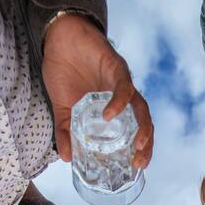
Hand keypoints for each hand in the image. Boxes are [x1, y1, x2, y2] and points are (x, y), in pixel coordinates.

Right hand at [41, 13, 152, 169]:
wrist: (58, 38)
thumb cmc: (63, 71)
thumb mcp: (62, 109)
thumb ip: (66, 132)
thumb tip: (66, 158)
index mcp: (115, 107)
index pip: (135, 130)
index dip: (140, 148)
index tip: (137, 166)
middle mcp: (123, 96)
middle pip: (144, 121)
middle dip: (146, 143)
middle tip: (139, 161)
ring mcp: (121, 81)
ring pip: (141, 106)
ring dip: (143, 127)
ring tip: (137, 145)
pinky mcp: (116, 66)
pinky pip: (124, 86)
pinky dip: (119, 102)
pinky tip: (109, 115)